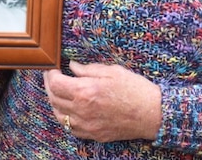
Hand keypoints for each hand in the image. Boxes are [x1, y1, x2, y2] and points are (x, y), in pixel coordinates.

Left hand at [43, 61, 161, 141]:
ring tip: (58, 93)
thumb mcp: (112, 71)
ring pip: (59, 115)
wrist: (152, 114)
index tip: (52, 69)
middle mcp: (82, 110)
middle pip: (54, 99)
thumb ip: (88, 69)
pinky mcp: (93, 134)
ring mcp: (87, 125)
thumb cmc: (135, 89)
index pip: (55, 83)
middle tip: (52, 78)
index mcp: (85, 91)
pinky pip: (71, 128)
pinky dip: (65, 118)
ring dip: (54, 103)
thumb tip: (72, 67)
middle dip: (49, 86)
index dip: (50, 74)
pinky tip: (69, 109)